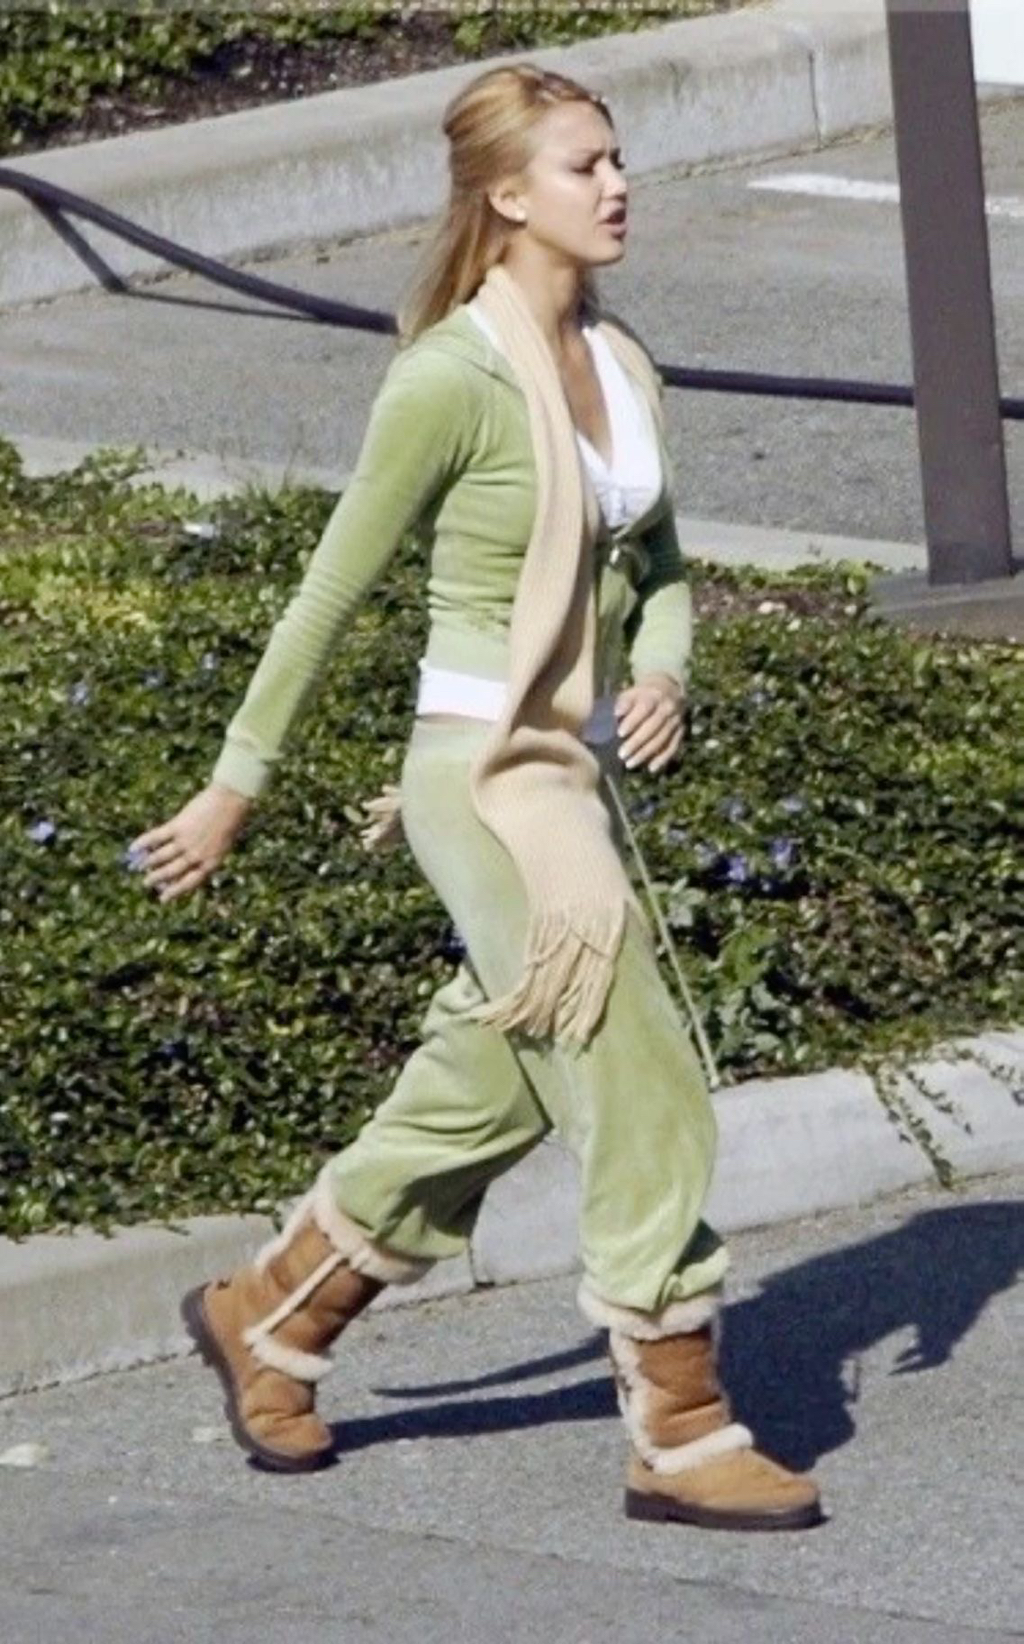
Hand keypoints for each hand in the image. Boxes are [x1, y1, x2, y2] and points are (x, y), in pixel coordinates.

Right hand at [129, 783, 253, 902]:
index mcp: (211, 863)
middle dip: (157, 879)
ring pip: (161, 857)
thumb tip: (187, 863)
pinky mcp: (178, 827)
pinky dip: (143, 843)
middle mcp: (196, 856)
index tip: (163, 899)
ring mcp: (186, 842)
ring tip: (138, 868)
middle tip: (146, 883)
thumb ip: (207, 855)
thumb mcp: (223, 845)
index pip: (190, 882)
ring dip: (148, 863)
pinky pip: (156, 837)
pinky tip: (133, 848)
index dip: (175, 891)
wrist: (231, 800)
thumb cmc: (230, 821)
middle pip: (172, 872)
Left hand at [614, 673, 685, 773]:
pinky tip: (651, 768)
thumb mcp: (633, 692)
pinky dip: (663, 759)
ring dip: (646, 753)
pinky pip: (673, 747)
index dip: (633, 721)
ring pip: (662, 739)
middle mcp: (668, 708)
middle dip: (637, 742)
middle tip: (621, 755)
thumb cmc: (643, 695)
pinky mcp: (681, 732)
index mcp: (654, 696)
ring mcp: (676, 721)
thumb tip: (616, 714)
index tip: (620, 733)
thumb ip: (624, 702)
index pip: (644, 708)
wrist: (669, 690)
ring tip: (630, 764)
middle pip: (653, 727)